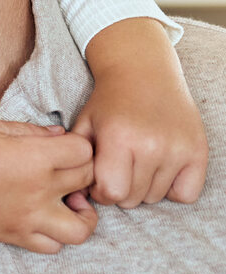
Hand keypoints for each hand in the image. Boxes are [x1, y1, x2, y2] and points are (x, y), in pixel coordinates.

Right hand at [0, 119, 98, 253]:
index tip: (63, 146)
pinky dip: (54, 235)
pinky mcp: (15, 236)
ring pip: (82, 227)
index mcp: (33, 157)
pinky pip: (52, 247)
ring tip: (67, 203)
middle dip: (81, 171)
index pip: (84, 152)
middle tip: (64, 168)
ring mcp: (29, 218)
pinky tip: (42, 218)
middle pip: (86, 181)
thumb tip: (59, 136)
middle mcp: (38, 190)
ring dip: (82, 214)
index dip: (78, 145)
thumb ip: (30, 131)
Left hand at [76, 45, 207, 207]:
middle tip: (118, 169)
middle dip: (120, 189)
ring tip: (137, 163)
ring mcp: (178, 150)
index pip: (111, 192)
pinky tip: (160, 170)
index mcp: (119, 138)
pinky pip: (186, 195)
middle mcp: (151, 146)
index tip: (99, 179)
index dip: (100, 191)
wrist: (145, 74)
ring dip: (144, 188)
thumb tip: (74, 191)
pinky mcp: (198, 152)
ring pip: (155, 197)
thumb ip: (76, 158)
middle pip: (133, 199)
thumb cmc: (110, 102)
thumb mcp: (84, 124)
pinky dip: (172, 189)